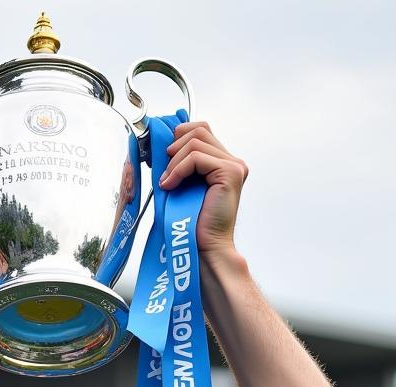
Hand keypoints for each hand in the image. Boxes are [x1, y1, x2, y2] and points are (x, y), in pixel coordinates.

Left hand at [160, 122, 247, 259]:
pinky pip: (195, 157)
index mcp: (222, 164)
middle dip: (174, 147)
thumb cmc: (192, 224)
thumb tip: (161, 147)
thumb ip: (179, 166)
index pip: (201, 131)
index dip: (178, 138)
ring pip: (195, 141)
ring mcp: (234, 166)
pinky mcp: (229, 172)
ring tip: (166, 183)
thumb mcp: (182, 187)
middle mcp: (232, 162)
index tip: (161, 157)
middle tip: (164, 172)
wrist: (205, 248)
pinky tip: (170, 186)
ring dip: (173, 162)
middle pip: (199, 129)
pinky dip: (177, 170)